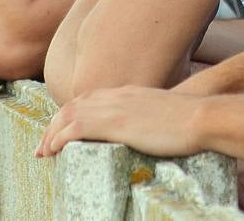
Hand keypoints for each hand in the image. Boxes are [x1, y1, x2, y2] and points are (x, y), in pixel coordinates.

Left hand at [36, 86, 202, 156]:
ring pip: (69, 115)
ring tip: (42, 151)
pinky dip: (60, 138)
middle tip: (43, 145)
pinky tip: (53, 150)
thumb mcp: (162, 114)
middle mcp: (116, 96)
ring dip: (51, 133)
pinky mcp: (116, 123)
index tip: (60, 130)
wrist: (201, 116)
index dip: (70, 115)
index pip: (88, 99)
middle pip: (73, 105)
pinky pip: (76, 128)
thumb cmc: (190, 119)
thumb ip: (147, 118)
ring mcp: (115, 108)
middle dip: (54, 125)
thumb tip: (143, 132)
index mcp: (127, 92)